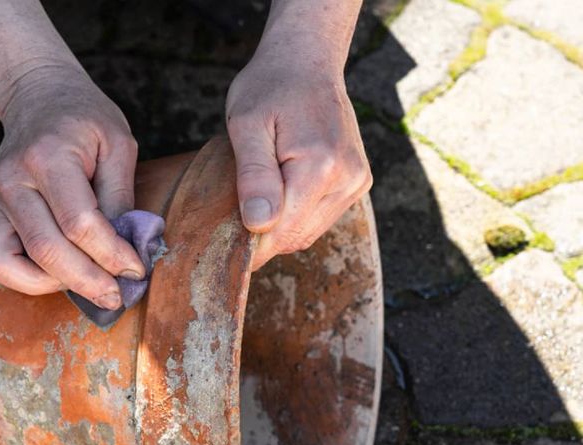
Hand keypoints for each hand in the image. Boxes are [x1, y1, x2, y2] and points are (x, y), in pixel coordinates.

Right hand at [0, 64, 145, 308]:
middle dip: (88, 282)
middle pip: (46, 251)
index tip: (137, 270)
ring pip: (7, 265)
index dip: (112, 255)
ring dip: (50, 284)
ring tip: (84, 279)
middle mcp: (10, 181)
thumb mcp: (118, 143)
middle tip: (117, 296)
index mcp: (48, 157)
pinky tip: (54, 272)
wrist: (38, 97)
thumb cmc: (84, 120)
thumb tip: (129, 249)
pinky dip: (21, 279)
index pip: (80, 224)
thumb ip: (121, 196)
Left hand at [225, 47, 371, 269]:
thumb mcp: (247, 124)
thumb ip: (254, 175)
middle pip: (298, 237)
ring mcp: (357, 181)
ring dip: (281, 227)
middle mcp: (347, 178)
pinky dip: (297, 216)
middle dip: (264, 236)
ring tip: (258, 197)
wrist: (308, 61)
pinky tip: (280, 192)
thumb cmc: (270, 86)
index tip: (224, 245)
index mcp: (320, 166)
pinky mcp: (358, 182)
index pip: (283, 232)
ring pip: (310, 232)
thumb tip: (259, 224)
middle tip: (233, 216)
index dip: (251, 245)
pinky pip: (321, 218)